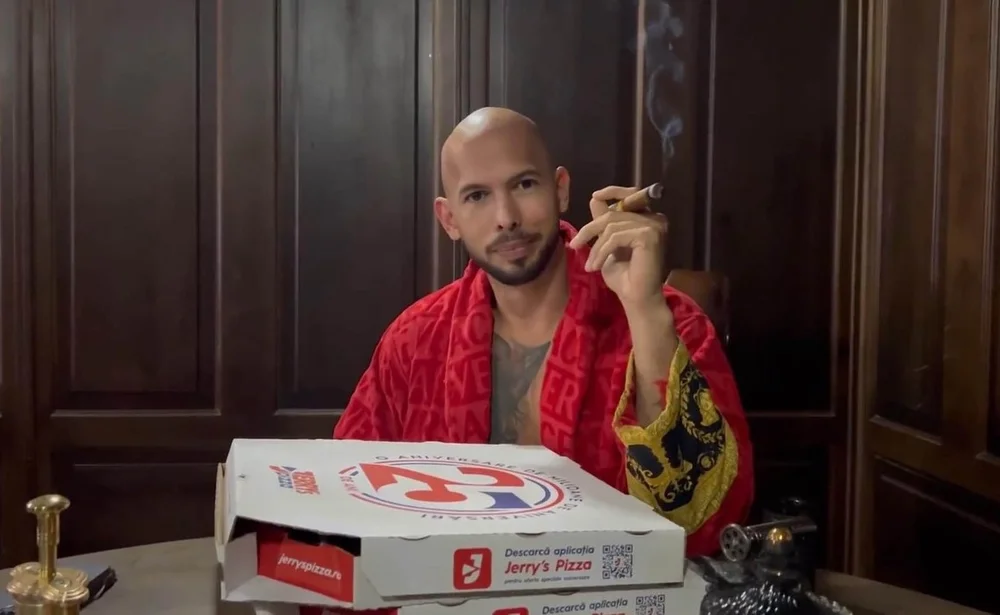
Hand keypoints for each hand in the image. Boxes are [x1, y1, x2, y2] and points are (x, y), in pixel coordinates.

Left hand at [567, 185, 668, 307]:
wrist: (635, 298)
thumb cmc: (624, 275)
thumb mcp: (608, 243)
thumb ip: (605, 222)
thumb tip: (595, 198)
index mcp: (648, 219)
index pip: (630, 195)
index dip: (612, 191)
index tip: (595, 196)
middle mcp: (655, 219)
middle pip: (614, 213)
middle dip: (590, 229)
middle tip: (575, 244)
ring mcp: (655, 226)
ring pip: (612, 225)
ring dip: (595, 246)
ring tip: (590, 264)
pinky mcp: (649, 235)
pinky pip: (615, 237)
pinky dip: (601, 252)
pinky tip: (596, 267)